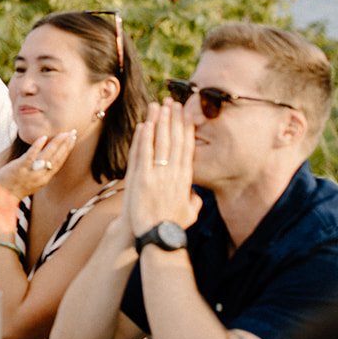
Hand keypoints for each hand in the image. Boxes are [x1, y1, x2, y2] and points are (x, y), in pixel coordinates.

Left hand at [0, 130, 77, 200]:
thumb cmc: (13, 188)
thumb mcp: (31, 181)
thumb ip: (39, 171)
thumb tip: (44, 158)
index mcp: (44, 179)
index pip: (59, 163)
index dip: (67, 151)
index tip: (72, 140)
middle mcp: (40, 177)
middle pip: (57, 159)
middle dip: (66, 145)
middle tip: (73, 133)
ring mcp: (30, 172)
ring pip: (47, 156)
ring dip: (57, 144)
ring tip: (64, 133)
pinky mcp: (19, 168)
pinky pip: (31, 156)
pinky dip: (37, 146)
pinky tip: (43, 137)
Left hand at [123, 101, 201, 238]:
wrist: (155, 238)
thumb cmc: (172, 227)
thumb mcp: (190, 212)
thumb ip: (194, 200)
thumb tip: (197, 194)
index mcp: (185, 178)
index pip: (187, 147)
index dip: (186, 128)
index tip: (185, 113)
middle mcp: (173, 173)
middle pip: (174, 140)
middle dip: (174, 119)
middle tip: (173, 101)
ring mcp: (157, 175)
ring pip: (159, 142)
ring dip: (159, 122)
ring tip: (159, 105)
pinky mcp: (141, 179)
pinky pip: (142, 153)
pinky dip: (143, 138)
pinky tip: (144, 124)